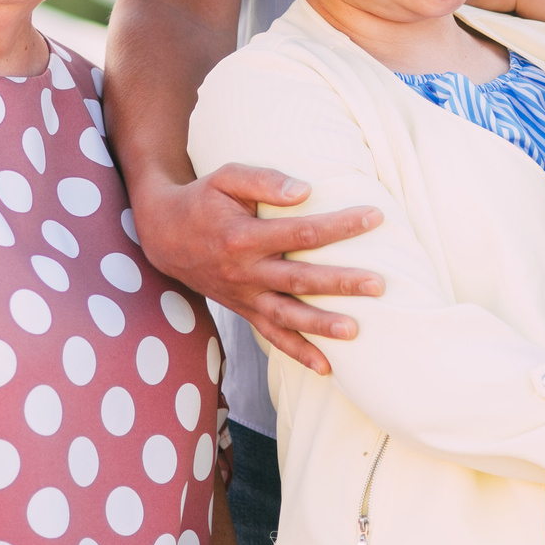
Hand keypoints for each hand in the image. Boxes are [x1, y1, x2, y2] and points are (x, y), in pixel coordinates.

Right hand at [129, 163, 382, 376]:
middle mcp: (244, 272)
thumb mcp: (227, 177)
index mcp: (244, 236)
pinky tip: (326, 367)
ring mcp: (244, 296)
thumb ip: (265, 180)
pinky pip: (271, 335)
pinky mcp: (243, 310)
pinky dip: (297, 353)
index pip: (301, 232)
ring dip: (321, 326)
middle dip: (340, 283)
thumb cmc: (204, 199)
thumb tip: (305, 190)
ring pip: (287, 316)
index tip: (375, 217)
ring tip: (354, 331)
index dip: (339, 225)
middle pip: (299, 280)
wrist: (165, 234)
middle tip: (378, 285)